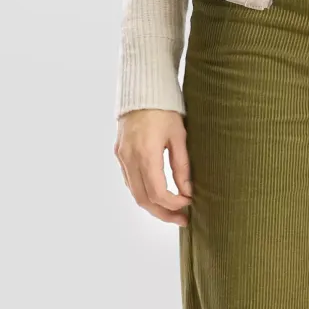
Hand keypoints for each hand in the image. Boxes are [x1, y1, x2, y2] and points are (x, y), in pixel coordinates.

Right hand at [114, 109, 192, 226]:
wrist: (143, 88)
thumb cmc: (165, 109)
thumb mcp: (179, 135)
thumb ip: (182, 165)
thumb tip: (187, 191)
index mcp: (146, 153)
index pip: (157, 192)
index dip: (173, 204)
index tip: (188, 204)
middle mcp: (130, 158)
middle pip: (143, 199)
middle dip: (163, 213)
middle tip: (182, 220)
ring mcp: (122, 156)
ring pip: (135, 193)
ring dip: (153, 205)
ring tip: (172, 211)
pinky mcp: (120, 153)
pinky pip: (130, 180)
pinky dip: (143, 191)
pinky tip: (157, 194)